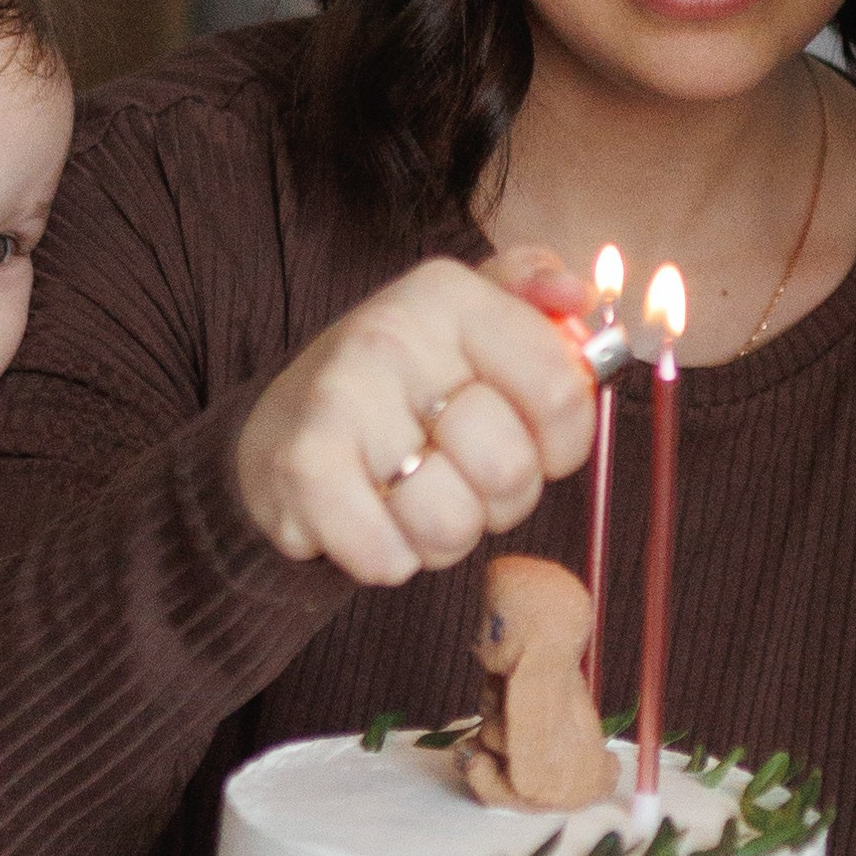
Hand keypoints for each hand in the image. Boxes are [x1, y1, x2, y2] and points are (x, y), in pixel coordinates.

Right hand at [236, 247, 597, 585]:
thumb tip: (576, 296)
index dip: (563, 443)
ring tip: (411, 499)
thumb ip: (532, 299)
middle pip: (510, 467)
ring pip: (452, 525)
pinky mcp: (302, 469)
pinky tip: (369, 519)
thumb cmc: (400, 389)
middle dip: (499, 498)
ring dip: (442, 537)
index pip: (560, 391)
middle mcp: (393, 335)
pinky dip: (387, 559)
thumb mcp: (467, 324)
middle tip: (459, 474)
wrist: (279, 428)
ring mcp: (341, 399)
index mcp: (449, 295)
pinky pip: (389, 559)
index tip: (534, 442)